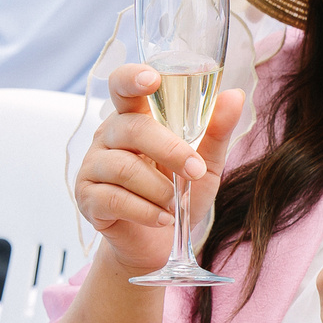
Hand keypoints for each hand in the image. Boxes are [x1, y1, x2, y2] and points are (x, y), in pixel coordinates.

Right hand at [75, 64, 247, 279]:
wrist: (158, 244)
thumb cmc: (178, 196)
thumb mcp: (204, 164)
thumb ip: (217, 131)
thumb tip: (236, 95)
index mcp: (134, 118)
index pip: (123, 85)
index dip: (133, 77)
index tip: (153, 80)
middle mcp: (108, 136)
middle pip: (132, 128)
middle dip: (170, 150)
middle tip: (194, 171)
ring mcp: (92, 166)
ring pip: (124, 167)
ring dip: (160, 190)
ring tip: (175, 205)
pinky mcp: (87, 197)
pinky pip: (115, 199)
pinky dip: (146, 211)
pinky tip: (163, 219)